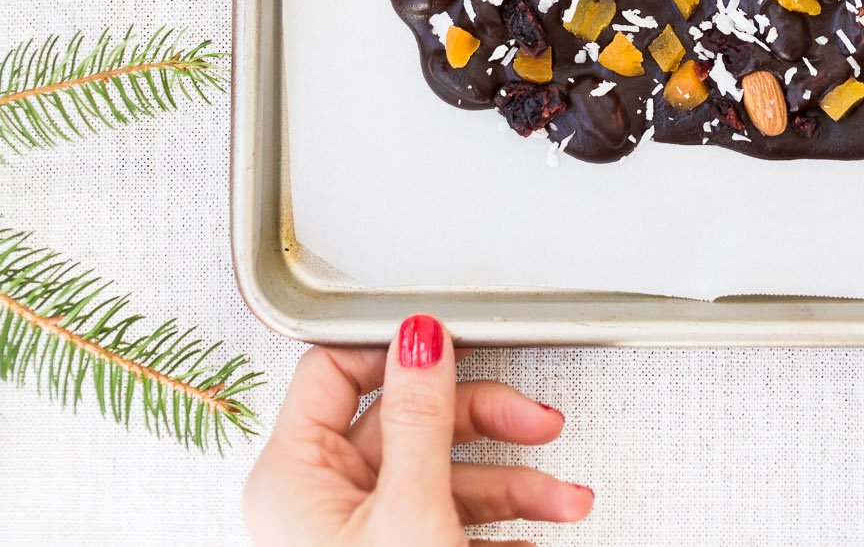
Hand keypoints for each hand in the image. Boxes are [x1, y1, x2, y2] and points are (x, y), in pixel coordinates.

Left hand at [244, 315, 593, 546]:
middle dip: (488, 424)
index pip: (337, 369)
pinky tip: (542, 539)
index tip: (459, 340)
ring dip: (517, 483)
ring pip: (442, 476)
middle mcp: (320, 502)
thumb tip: (420, 335)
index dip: (401, 350)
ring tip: (569, 499)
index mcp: (294, 474)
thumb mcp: (408, 512)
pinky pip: (452, 525)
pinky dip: (505, 530)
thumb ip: (418, 417)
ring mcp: (360, 538)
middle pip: (409, 422)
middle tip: (539, 423)